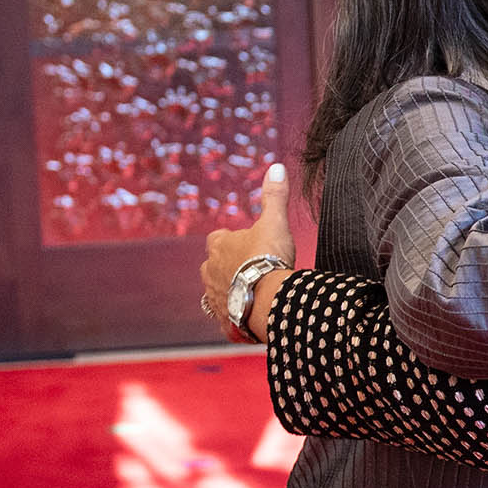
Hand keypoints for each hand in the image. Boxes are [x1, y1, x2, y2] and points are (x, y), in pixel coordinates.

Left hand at [201, 163, 293, 340]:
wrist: (269, 300)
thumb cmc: (269, 257)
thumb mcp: (275, 221)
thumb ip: (274, 196)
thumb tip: (277, 166)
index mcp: (219, 246)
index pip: (217, 238)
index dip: (230, 239)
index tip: (246, 242)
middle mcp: (210, 272)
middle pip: (212, 266)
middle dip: (226, 267)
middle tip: (248, 269)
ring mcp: (215, 298)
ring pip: (216, 293)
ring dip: (229, 292)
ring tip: (249, 294)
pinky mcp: (224, 320)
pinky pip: (226, 320)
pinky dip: (235, 318)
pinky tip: (249, 319)